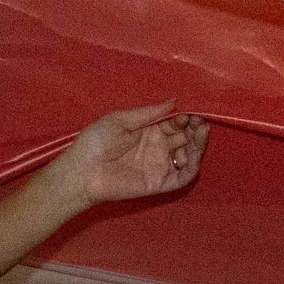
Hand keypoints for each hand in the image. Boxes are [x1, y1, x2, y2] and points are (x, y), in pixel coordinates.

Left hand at [54, 101, 208, 209]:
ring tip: (201, 131)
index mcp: (148, 130)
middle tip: (201, 120)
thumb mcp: (120, 119)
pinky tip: (194, 154)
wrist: (82, 171)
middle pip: (185, 137)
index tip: (192, 110)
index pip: (174, 122)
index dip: (185, 116)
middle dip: (195, 127)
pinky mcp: (159, 183)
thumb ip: (148, 113)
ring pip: (188, 155)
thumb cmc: (96, 142)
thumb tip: (174, 101)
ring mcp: (160, 165)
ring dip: (198, 144)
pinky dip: (192, 167)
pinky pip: (182, 177)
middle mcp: (157, 147)